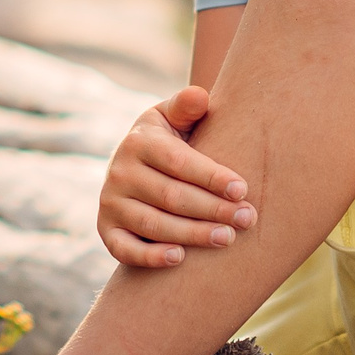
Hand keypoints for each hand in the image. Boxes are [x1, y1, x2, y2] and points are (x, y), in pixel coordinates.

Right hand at [95, 88, 256, 268]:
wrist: (136, 164)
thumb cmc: (168, 138)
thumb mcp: (173, 116)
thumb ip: (187, 105)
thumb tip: (199, 96)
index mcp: (139, 142)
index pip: (179, 162)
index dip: (211, 177)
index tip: (242, 189)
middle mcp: (119, 172)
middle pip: (171, 197)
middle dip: (213, 209)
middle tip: (247, 218)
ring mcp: (110, 203)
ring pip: (154, 225)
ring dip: (193, 234)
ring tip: (228, 238)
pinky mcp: (106, 229)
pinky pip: (124, 249)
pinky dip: (150, 257)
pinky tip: (179, 258)